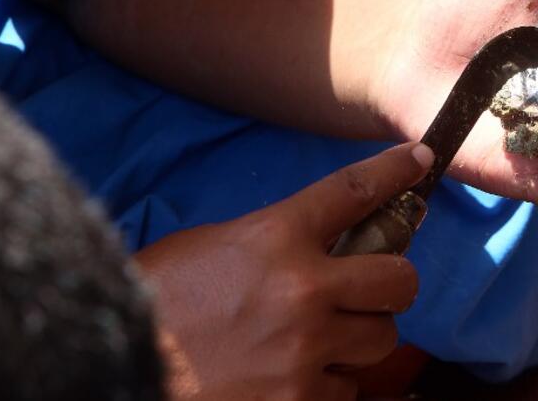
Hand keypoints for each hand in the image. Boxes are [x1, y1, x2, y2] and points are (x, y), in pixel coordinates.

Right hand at [135, 142, 432, 400]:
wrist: (117, 361)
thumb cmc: (156, 302)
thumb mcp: (208, 245)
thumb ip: (272, 240)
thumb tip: (321, 239)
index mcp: (276, 236)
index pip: (355, 190)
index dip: (396, 171)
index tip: (420, 160)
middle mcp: (303, 288)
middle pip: (400, 278)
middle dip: (392, 284)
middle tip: (372, 291)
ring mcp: (307, 348)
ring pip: (382, 338)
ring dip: (359, 339)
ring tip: (319, 342)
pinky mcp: (301, 398)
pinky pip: (349, 389)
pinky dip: (330, 386)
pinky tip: (294, 378)